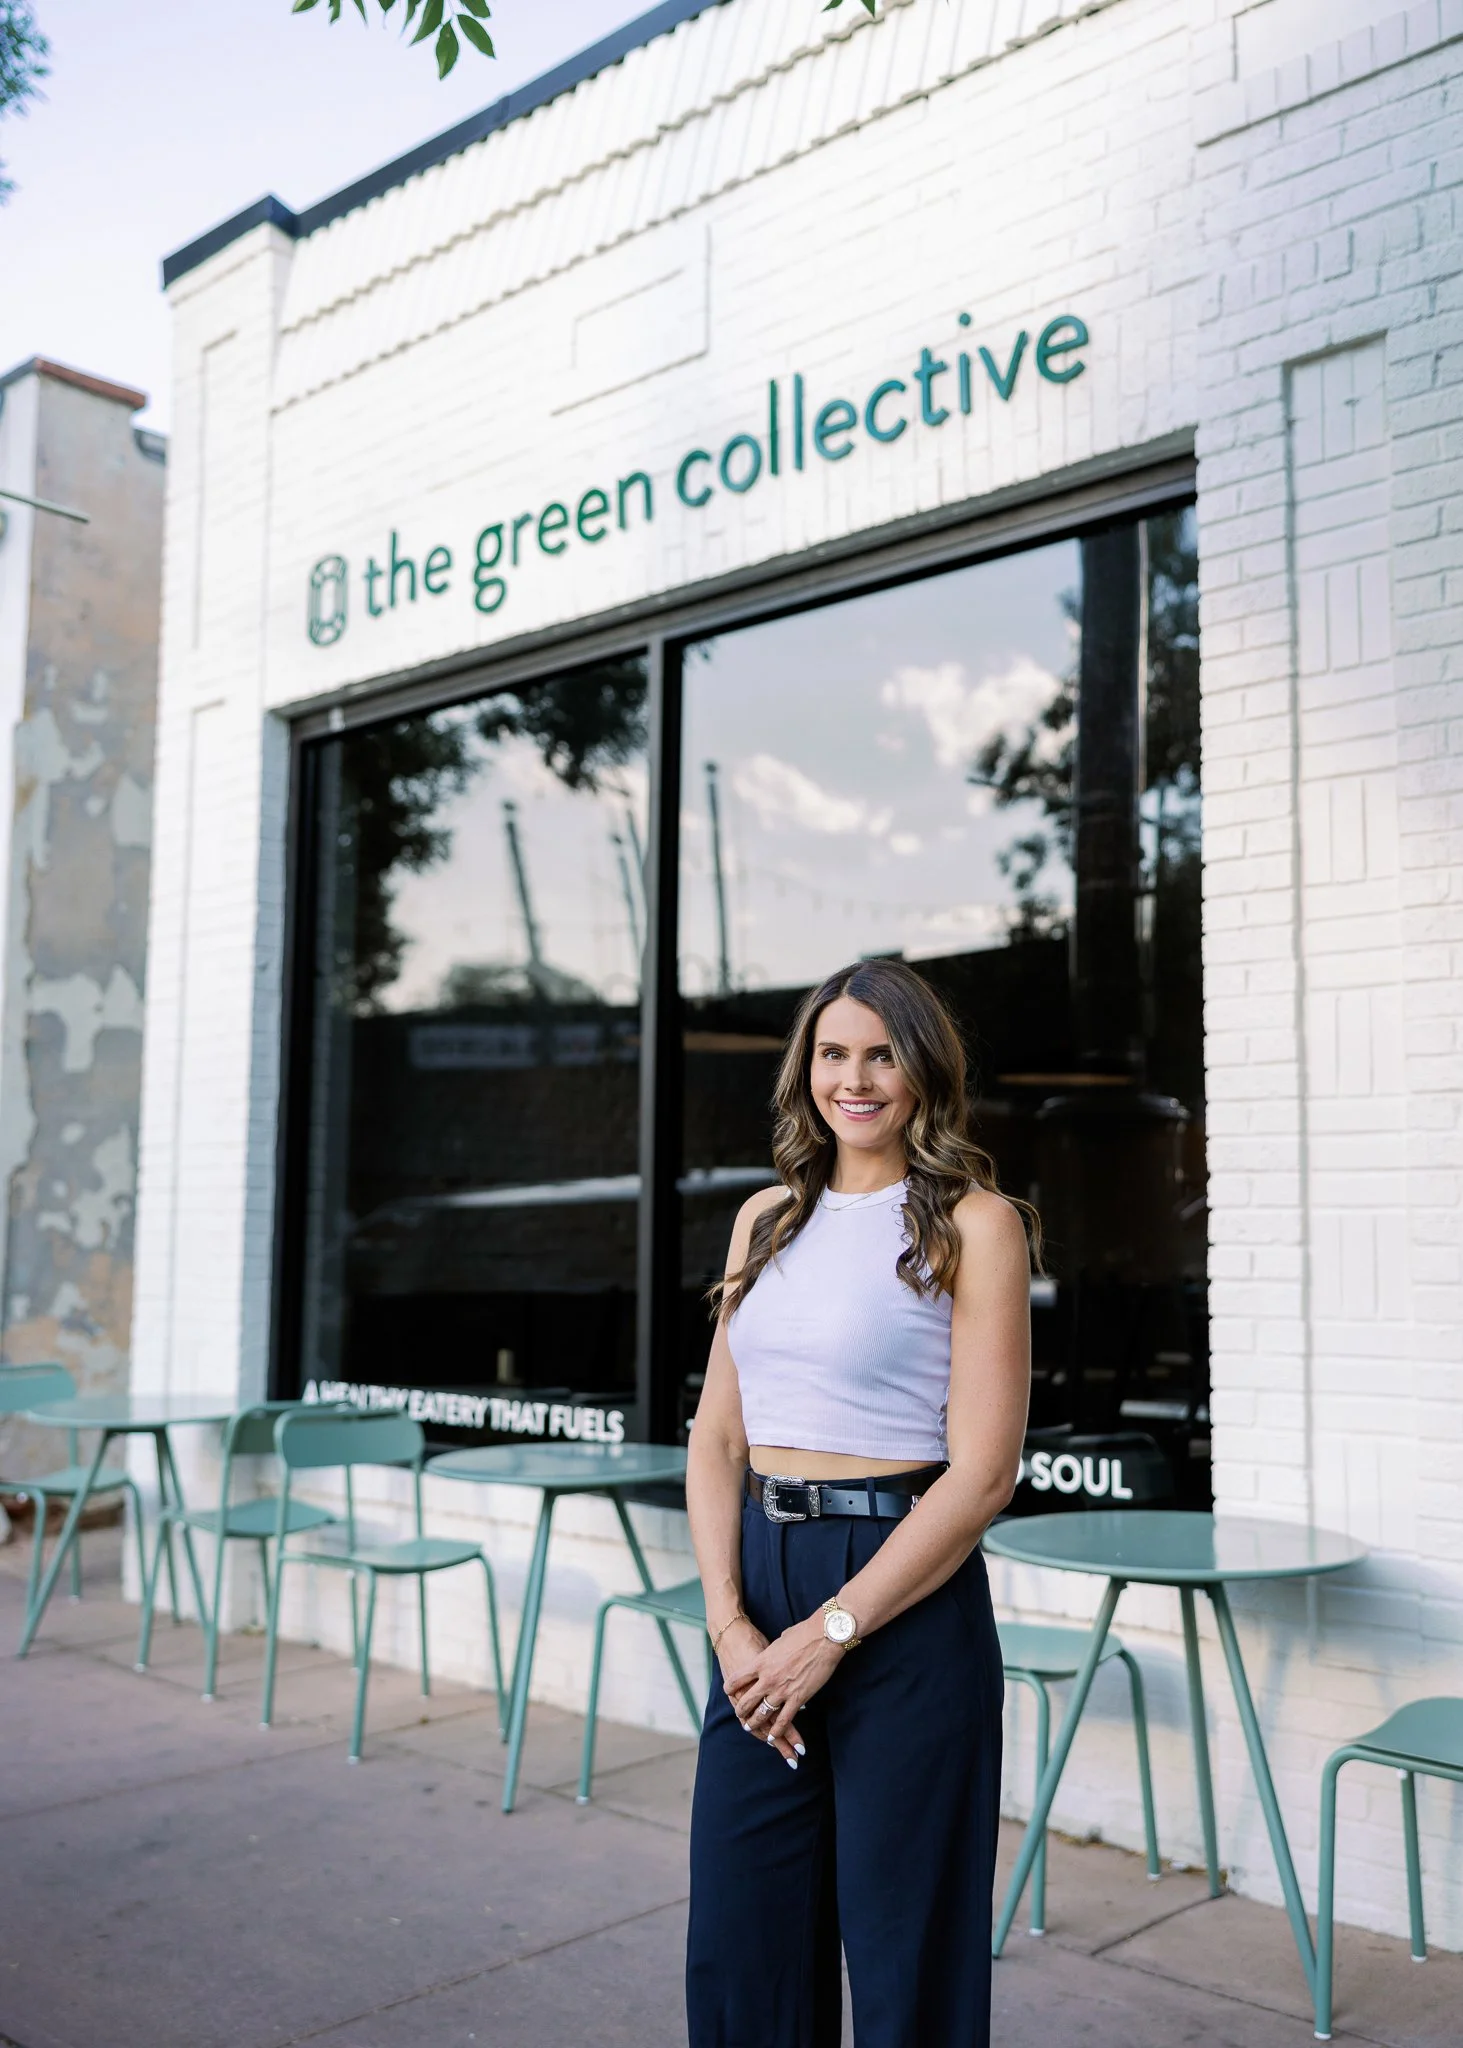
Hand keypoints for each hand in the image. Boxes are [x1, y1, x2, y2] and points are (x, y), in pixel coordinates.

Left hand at [724, 1614, 841, 1762]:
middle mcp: (768, 1678)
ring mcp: (782, 1690)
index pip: (737, 1679)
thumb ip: (772, 1652)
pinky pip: (784, 1719)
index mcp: (761, 1662)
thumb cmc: (803, 1633)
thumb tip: (772, 1652)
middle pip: (747, 1700)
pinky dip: (777, 1730)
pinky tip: (772, 1736)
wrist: (823, 1637)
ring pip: (762, 1713)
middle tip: (740, 1716)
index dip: (730, 1687)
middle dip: (741, 1711)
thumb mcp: (779, 1641)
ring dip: (755, 1723)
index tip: (729, 1692)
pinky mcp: (798, 1698)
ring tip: (750, 1727)